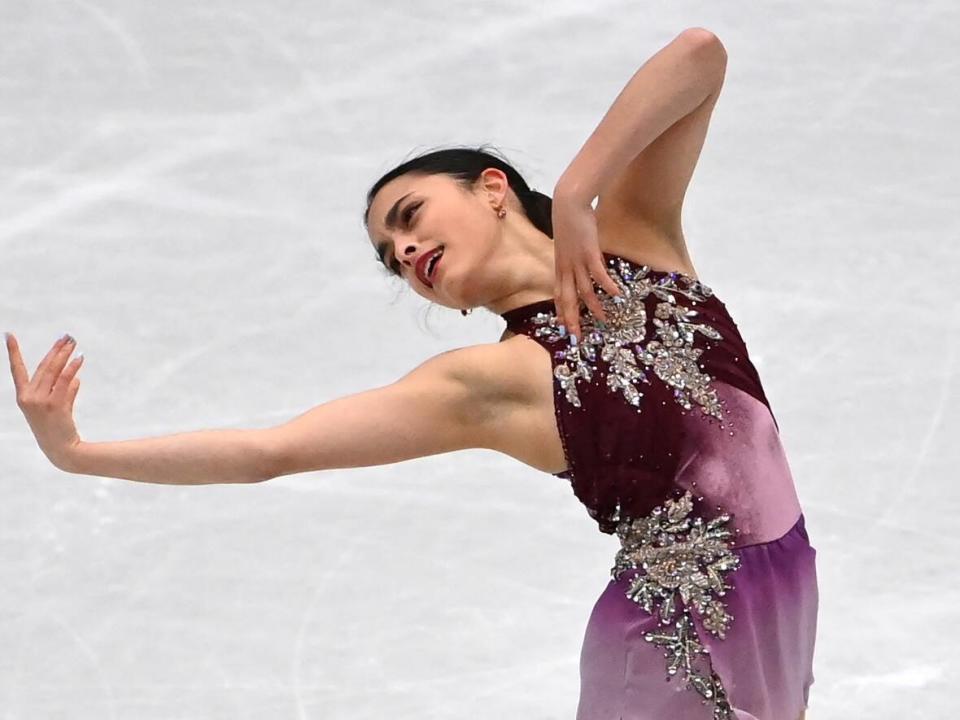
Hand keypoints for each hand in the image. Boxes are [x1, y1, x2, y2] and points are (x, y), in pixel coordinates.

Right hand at [5, 332, 84, 470]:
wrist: (62, 449)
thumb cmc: (58, 429)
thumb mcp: (57, 407)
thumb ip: (65, 391)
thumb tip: (75, 377)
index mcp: (23, 397)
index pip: (17, 370)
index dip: (13, 352)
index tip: (9, 335)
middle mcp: (28, 397)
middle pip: (43, 367)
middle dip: (55, 350)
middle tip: (66, 337)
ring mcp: (41, 401)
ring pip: (53, 371)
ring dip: (65, 354)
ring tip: (74, 343)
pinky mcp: (55, 405)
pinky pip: (64, 381)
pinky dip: (72, 368)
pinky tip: (79, 358)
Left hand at [551, 191, 622, 343]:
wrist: (568, 203)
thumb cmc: (569, 220)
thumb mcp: (567, 242)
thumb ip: (572, 254)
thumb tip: (580, 261)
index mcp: (560, 266)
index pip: (558, 293)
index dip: (560, 310)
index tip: (563, 325)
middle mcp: (566, 267)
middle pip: (568, 298)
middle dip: (572, 318)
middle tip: (576, 336)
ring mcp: (577, 261)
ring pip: (584, 290)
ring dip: (593, 307)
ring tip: (603, 320)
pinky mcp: (589, 252)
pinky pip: (599, 274)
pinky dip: (608, 286)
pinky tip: (617, 295)